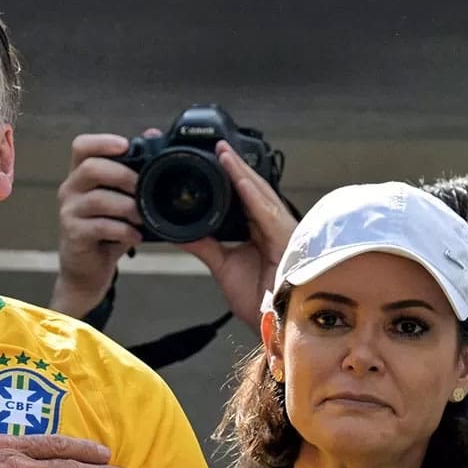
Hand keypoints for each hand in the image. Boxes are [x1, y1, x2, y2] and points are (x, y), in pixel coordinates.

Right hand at [50, 131, 158, 319]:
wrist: (88, 270)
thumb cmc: (106, 231)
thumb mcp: (122, 199)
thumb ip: (134, 170)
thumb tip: (153, 134)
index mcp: (81, 176)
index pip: (82, 146)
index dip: (103, 141)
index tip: (126, 146)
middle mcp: (70, 189)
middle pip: (91, 168)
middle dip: (124, 176)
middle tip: (144, 188)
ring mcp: (68, 212)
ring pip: (99, 199)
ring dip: (128, 207)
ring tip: (143, 218)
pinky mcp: (73, 234)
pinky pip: (102, 226)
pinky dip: (124, 231)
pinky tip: (135, 236)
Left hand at [178, 141, 296, 329]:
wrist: (272, 323)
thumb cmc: (257, 299)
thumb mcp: (222, 266)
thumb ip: (205, 246)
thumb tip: (180, 233)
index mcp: (259, 229)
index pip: (243, 195)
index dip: (230, 175)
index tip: (213, 156)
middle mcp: (272, 225)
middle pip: (252, 189)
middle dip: (235, 166)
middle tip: (217, 144)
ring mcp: (282, 230)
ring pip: (260, 195)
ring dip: (242, 173)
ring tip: (224, 153)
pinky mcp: (286, 240)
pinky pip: (267, 213)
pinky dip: (253, 196)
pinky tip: (240, 181)